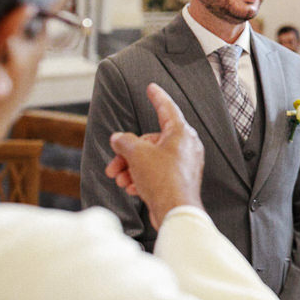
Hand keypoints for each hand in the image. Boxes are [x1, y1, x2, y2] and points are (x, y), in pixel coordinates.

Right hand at [106, 83, 204, 229]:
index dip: (157, 97)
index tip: (152, 87)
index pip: (167, 108)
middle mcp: (186, 146)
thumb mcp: (136, 154)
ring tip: (119, 179)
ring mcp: (184, 163)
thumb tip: (118, 139)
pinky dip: (141, 178)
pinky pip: (157, 172)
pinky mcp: (179, 179)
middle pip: (150, 140)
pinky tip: (131, 188)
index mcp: (181, 133)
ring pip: (151, 158)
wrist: (176, 211)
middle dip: (128, 153)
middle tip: (113, 165)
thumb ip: (124, 141)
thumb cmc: (163, 180)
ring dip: (131, 168)